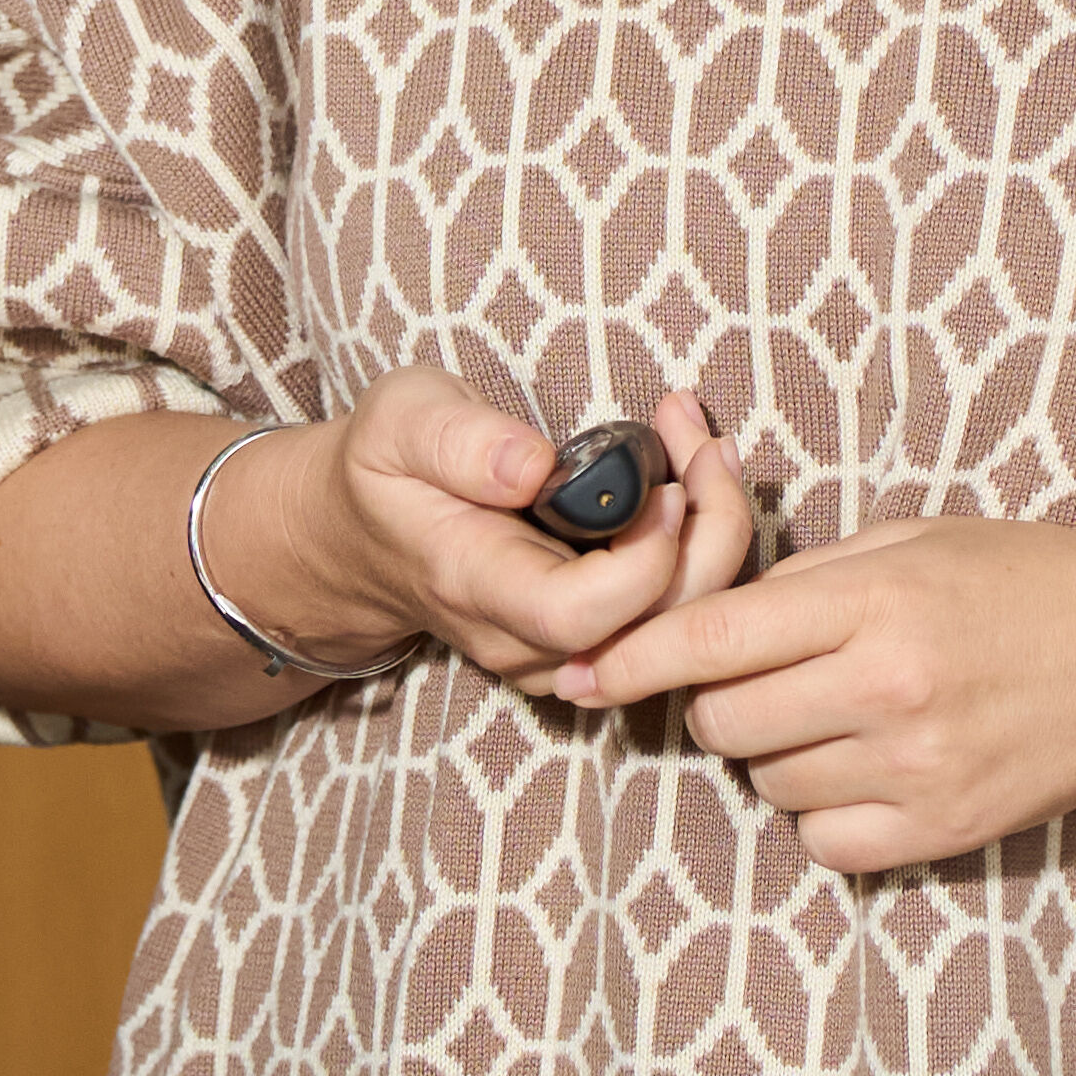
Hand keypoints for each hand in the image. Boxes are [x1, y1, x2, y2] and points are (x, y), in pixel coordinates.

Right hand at [200, 373, 761, 699]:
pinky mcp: (593, 642)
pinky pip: (672, 617)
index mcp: (474, 585)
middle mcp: (525, 640)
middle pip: (653, 633)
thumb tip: (531, 464)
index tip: (658, 483)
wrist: (362, 537)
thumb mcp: (397, 423)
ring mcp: (563, 652)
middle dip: (707, 533)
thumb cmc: (386, 470)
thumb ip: (458, 440)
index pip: (577, 616)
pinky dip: (699, 549)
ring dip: (713, 536)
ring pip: (677, 631)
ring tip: (700, 441)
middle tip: (701, 437)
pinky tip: (690, 475)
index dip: (641, 561)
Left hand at [552, 514, 1075, 873]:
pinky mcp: (943, 833)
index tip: (575, 673)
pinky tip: (871, 769)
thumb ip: (808, 578)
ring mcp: (918, 770)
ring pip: (769, 785)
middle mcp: (889, 690)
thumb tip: (700, 614)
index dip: (629, 660)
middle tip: (771, 678)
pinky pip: (822, 842)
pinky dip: (826, 812)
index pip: (711, 640)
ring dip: (780, 756)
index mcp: (876, 602)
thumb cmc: (1030, 580)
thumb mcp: (917, 539)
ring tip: (845, 715)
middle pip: (723, 725)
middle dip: (722, 704)